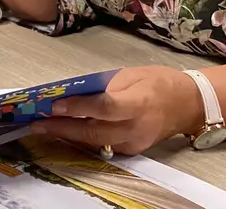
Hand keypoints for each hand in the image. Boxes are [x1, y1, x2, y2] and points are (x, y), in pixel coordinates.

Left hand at [30, 66, 203, 155]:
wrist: (188, 105)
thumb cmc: (159, 83)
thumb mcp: (130, 75)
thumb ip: (103, 86)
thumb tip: (73, 93)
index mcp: (139, 103)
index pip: (104, 107)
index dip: (78, 108)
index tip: (54, 105)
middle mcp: (136, 128)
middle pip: (94, 131)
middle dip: (63, 127)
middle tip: (37, 122)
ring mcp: (134, 142)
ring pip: (96, 141)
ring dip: (68, 135)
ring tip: (44, 127)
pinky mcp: (132, 150)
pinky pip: (103, 145)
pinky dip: (84, 138)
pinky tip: (66, 131)